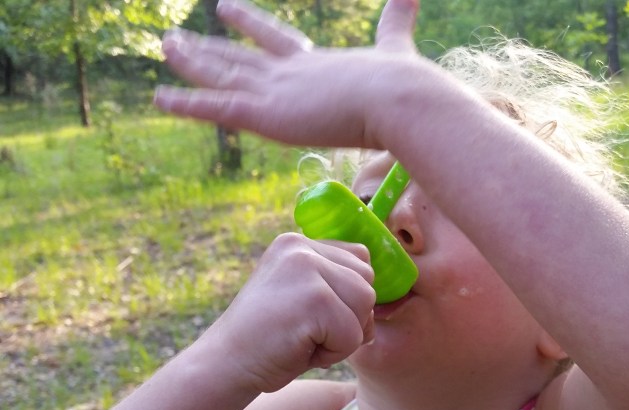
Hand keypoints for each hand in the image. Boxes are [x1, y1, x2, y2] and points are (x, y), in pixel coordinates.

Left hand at [154, 0, 421, 147]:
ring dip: (191, 62)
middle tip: (176, 37)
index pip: (274, 38)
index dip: (248, 24)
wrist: (397, 98)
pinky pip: (217, 108)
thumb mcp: (397, 48)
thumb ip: (397, 21)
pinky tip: (159, 100)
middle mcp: (289, 71)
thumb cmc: (403, 84)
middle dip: (207, 47)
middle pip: (238, 56)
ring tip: (164, 46)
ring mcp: (275, 91)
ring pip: (221, 75)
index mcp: (317, 61)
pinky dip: (187, 104)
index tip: (226, 8)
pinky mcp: (267, 114)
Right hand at [199, 233, 375, 392]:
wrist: (224, 366)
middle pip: (367, 282)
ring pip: (365, 306)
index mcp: (297, 243)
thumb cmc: (268, 340)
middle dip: (348, 317)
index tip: (313, 316)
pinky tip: (299, 349)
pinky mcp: (313, 298)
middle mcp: (301, 247)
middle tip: (306, 332)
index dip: (349, 297)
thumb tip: (393, 294)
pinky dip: (333, 353)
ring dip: (342, 336)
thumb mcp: (300, 297)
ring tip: (304, 340)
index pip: (359, 259)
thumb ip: (335, 284)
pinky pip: (353, 334)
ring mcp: (306, 269)